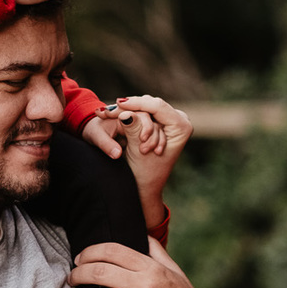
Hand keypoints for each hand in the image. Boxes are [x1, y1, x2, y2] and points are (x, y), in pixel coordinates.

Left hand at [69, 240, 219, 287]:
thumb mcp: (176, 274)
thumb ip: (157, 253)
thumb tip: (142, 234)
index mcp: (153, 270)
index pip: (112, 251)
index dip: (89, 252)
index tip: (80, 258)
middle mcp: (145, 287)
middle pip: (98, 272)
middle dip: (78, 273)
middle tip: (73, 277)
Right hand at [82, 96, 192, 222]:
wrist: (145, 184)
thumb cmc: (144, 172)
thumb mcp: (138, 149)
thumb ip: (134, 129)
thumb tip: (125, 114)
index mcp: (181, 126)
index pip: (158, 106)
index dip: (137, 103)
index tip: (118, 103)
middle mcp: (179, 120)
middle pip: (151, 104)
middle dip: (129, 106)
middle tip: (106, 110)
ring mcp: (170, 119)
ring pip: (145, 105)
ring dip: (126, 109)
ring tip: (105, 113)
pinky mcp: (160, 121)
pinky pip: (143, 111)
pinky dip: (128, 112)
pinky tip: (112, 113)